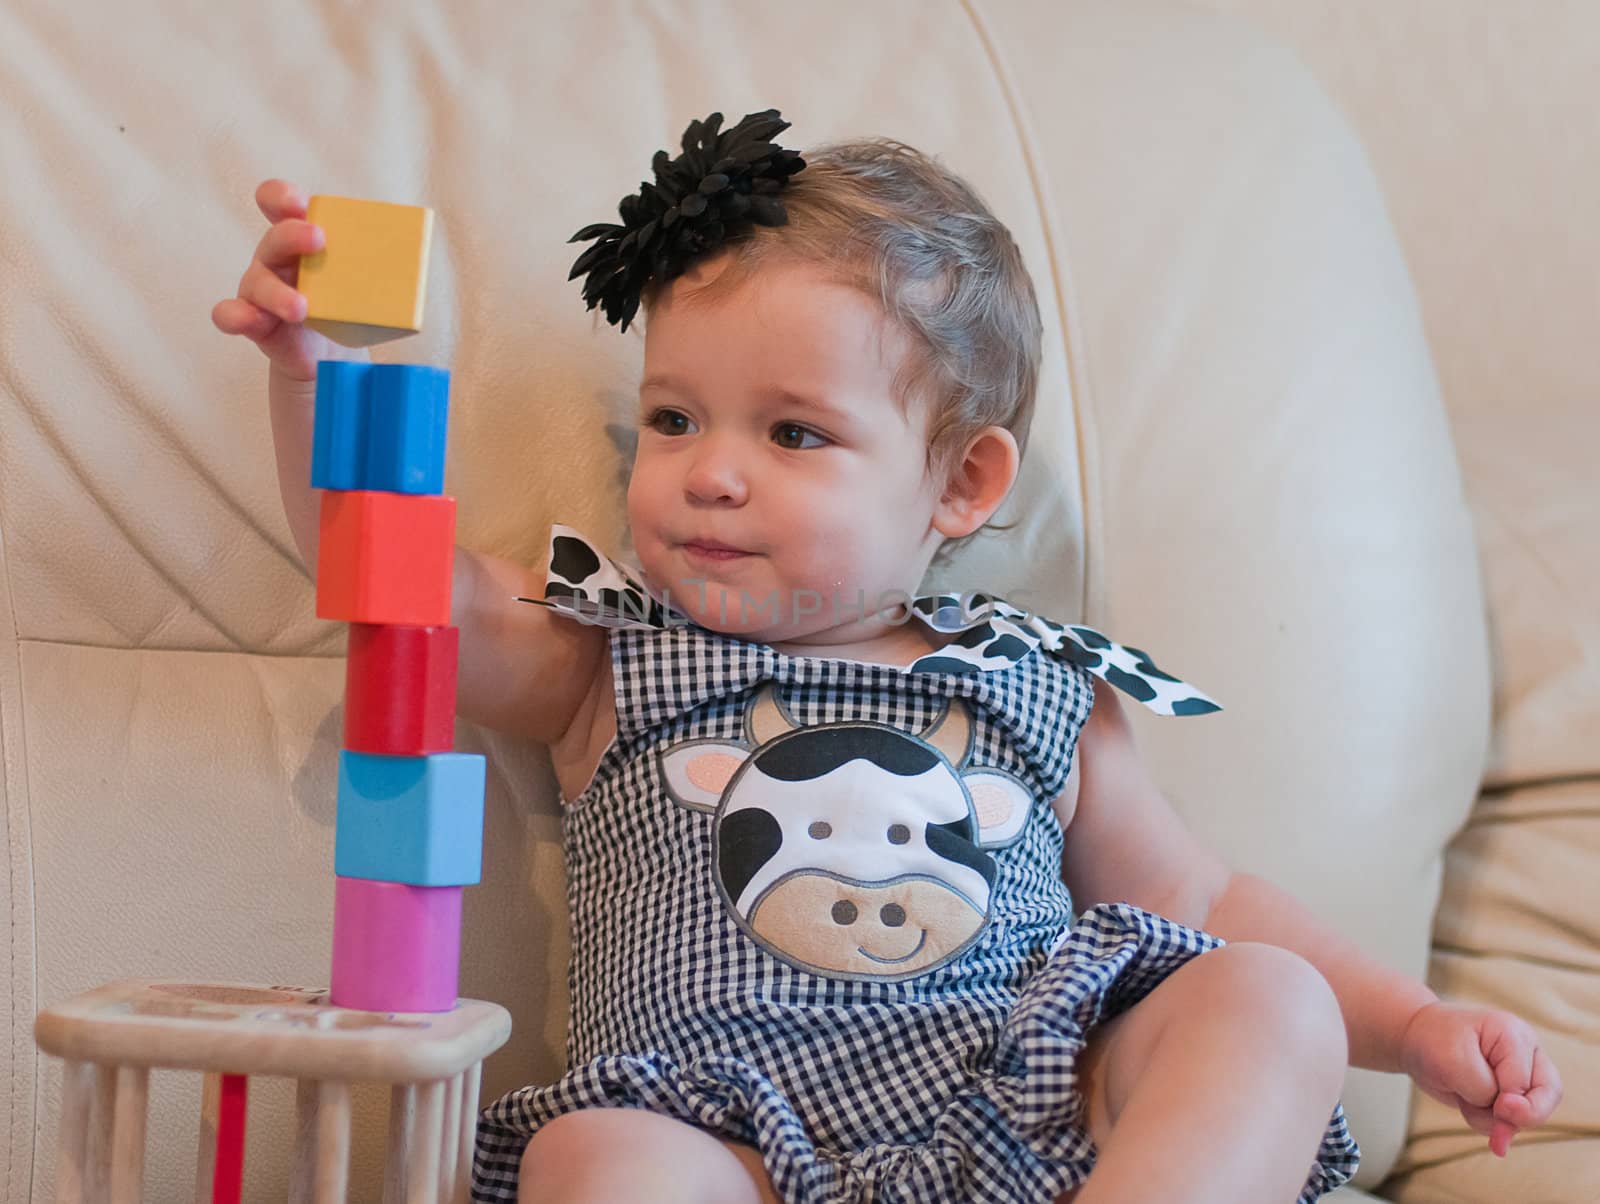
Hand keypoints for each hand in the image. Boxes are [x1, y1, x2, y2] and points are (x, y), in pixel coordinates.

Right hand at [211, 179, 369, 382]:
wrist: (328, 351)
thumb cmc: (346, 303)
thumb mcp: (365, 280)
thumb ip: (381, 263)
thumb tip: (422, 252)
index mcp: (301, 237)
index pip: (279, 203)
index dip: (281, 197)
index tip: (297, 202)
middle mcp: (276, 258)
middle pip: (276, 239)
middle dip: (293, 235)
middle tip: (318, 239)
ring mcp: (261, 288)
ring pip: (258, 282)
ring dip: (278, 293)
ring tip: (300, 308)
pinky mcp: (255, 321)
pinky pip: (231, 314)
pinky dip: (235, 316)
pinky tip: (247, 320)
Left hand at [1399, 1000, 1562, 1157]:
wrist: (1417, 1038)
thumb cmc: (1433, 1041)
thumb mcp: (1452, 1062)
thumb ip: (1484, 1090)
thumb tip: (1507, 1119)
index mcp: (1514, 1034)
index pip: (1525, 1081)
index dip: (1508, 1101)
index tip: (1492, 1105)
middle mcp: (1526, 1052)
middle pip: (1548, 1095)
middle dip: (1520, 1117)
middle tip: (1490, 1125)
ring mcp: (1522, 1072)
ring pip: (1528, 1113)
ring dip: (1494, 1119)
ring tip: (1464, 1100)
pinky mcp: (1510, 1091)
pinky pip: (1510, 1120)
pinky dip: (1487, 1121)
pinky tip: (1466, 1106)